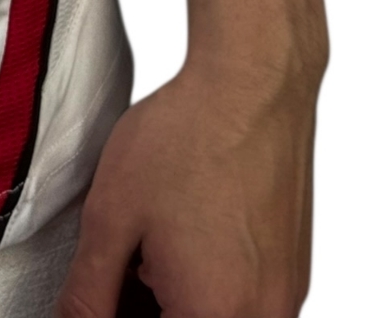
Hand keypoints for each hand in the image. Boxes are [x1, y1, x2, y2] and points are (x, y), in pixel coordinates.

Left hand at [56, 57, 316, 317]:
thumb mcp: (111, 216)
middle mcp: (261, 317)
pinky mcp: (291, 271)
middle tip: (124, 259)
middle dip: (145, 304)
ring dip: (176, 296)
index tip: (104, 284)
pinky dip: (206, 281)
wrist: (251, 85)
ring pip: (212, 314)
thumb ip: (89, 290)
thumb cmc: (184, 138)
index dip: (113, 314)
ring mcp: (283, 296)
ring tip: (152, 240)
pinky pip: (241, 300)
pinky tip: (184, 233)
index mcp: (213, 316)